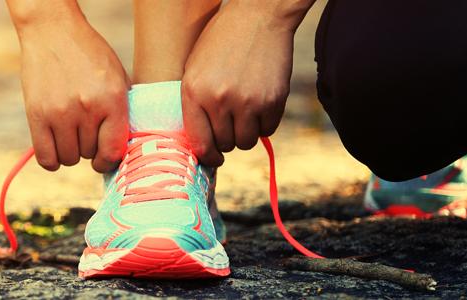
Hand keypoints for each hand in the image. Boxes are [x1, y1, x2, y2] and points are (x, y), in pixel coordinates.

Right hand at [14, 16, 130, 171]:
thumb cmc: (88, 54)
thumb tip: (122, 149)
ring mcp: (60, 112)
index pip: (114, 150)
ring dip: (70, 151)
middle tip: (84, 130)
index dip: (110, 160)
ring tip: (70, 133)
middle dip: (89, 147)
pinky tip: (55, 148)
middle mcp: (87, 108)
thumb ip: (122, 111)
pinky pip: (46, 157)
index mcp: (112, 99)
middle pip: (90, 153)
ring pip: (69, 158)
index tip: (104, 158)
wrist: (53, 31)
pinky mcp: (36, 114)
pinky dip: (52, 160)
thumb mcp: (117, 77)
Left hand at [181, 1, 305, 166]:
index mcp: (194, 92)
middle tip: (229, 126)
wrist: (258, 17)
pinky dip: (265, 123)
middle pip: (224, 144)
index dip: (206, 156)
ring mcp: (248, 102)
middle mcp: (219, 100)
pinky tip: (259, 105)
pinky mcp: (273, 100)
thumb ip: (195, 103)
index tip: (212, 158)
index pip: (199, 142)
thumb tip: (200, 142)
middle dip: (226, 139)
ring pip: (247, 142)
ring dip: (246, 133)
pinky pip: (269, 129)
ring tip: (243, 114)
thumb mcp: (195, 69)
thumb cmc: (221, 42)